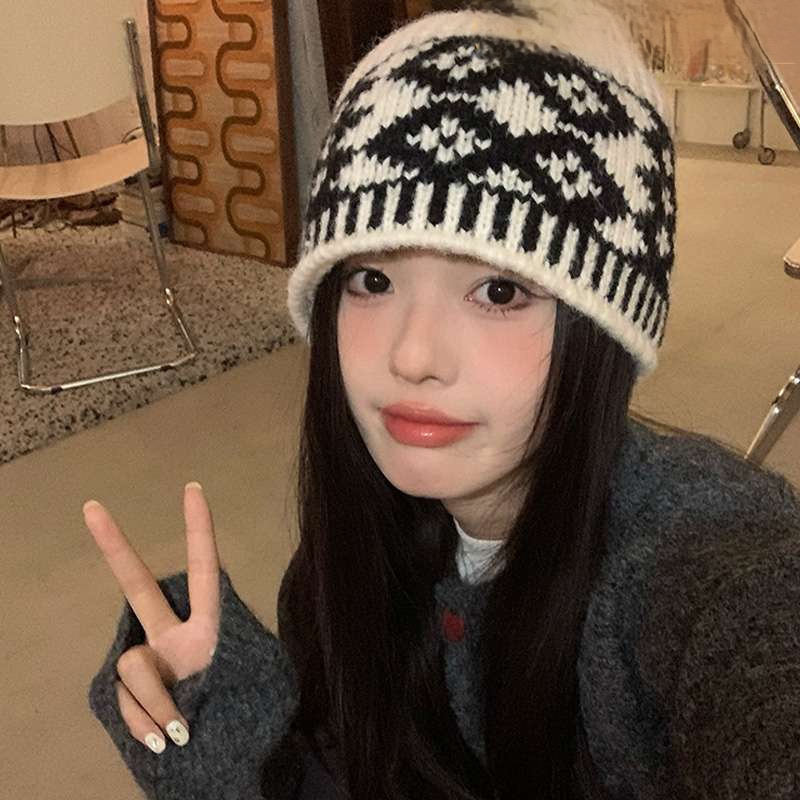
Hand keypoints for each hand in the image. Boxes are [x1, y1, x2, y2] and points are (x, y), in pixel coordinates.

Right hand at [83, 482, 220, 754]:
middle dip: (114, 546)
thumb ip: (214, 675)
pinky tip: (163, 741)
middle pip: (137, 586)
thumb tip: (170, 698)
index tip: (194, 488)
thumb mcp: (257, 687)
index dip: (200, 530)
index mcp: (212, 624)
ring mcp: (147, 663)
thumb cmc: (247, 717)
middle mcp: (173, 636)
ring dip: (158, 703)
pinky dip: (144, 723)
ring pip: (134, 665)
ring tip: (181, 730)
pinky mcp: (125, 694)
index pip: (208, 568)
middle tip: (91, 506)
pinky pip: (124, 701)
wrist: (221, 760)